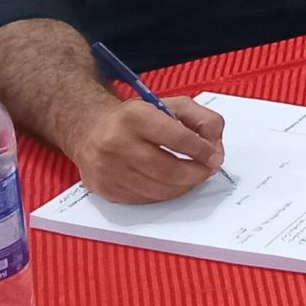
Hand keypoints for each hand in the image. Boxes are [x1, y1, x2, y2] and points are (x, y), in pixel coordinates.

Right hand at [64, 94, 226, 203]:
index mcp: (135, 116)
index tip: (215, 156)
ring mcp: (108, 168)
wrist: (91, 131)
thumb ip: (203, 120)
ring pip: (158, 189)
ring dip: (183, 186)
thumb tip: (215, 150)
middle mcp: (116, 142)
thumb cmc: (136, 119)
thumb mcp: (171, 106)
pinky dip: (165, 194)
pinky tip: (171, 183)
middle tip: (208, 170)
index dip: (202, 150)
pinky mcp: (105, 188)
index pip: (178, 138)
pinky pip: (145, 199)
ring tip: (192, 176)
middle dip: (196, 173)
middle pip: (169, 169)